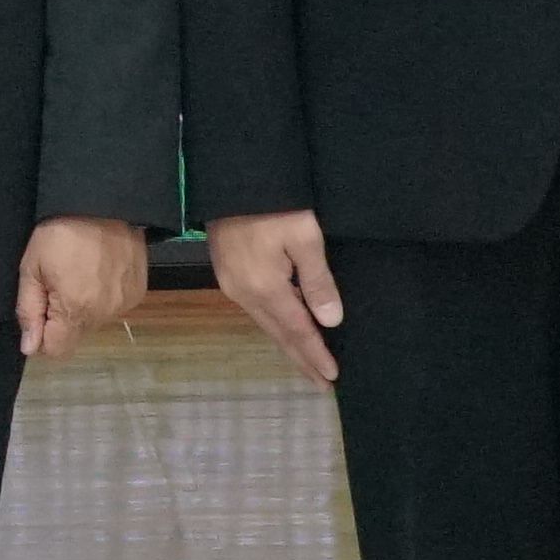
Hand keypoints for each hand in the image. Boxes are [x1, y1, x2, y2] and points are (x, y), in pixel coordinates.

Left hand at [15, 216, 148, 359]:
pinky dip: (103, 296)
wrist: (103, 201)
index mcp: (75, 311)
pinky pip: (113, 307)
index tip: (39, 310)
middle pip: (75, 335)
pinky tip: (99, 271)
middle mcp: (104, 314)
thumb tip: (30, 349)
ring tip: (79, 273)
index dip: (42, 337)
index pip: (57, 350)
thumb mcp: (32, 267)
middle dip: (62, 318)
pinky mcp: (138, 292)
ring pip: (94, 322)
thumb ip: (29, 311)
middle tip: (57, 282)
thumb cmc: (60, 232)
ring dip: (83, 307)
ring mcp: (124, 304)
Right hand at [210, 207, 342, 385]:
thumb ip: (318, 280)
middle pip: (278, 334)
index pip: (296, 331)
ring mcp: (232, 284)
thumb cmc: (274, 202)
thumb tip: (330, 322)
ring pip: (265, 323)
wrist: (232, 176)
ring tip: (307, 362)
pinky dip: (275, 326)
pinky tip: (284, 328)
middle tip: (321, 383)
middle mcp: (244, 293)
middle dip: (301, 358)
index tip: (331, 378)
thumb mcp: (304, 236)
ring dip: (287, 344)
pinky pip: (256, 310)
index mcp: (264, 287)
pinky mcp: (228, 272)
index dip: (314, 355)